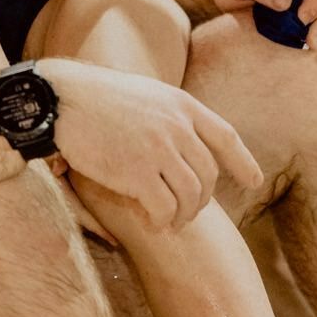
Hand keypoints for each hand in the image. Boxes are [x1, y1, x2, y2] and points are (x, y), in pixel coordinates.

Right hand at [41, 58, 263, 233]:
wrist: (61, 99)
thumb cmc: (93, 97)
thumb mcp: (143, 94)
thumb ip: (166, 115)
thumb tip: (180, 141)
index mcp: (180, 104)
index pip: (225, 135)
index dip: (243, 161)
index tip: (255, 182)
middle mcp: (177, 125)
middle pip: (208, 174)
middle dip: (202, 199)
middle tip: (187, 212)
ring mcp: (160, 149)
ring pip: (191, 196)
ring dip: (183, 214)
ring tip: (169, 221)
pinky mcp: (138, 172)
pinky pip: (165, 208)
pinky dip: (162, 220)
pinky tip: (152, 223)